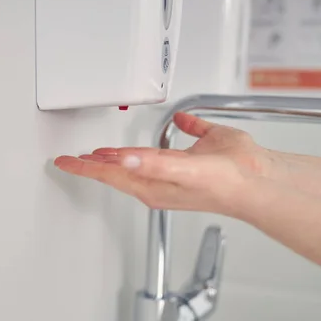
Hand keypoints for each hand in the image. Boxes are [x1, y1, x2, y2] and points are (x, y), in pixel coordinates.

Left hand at [54, 113, 276, 216]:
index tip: (62, 162)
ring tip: (98, 155)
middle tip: (72, 160)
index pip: (108, 173)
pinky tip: (151, 137)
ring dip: (113, 160)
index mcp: (151, 183)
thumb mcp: (186, 171)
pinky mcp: (187, 161)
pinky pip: (159, 152)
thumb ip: (154, 163)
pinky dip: (147, 148)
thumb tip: (124, 159)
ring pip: (132, 165)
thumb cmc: (226, 182)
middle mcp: (157, 181)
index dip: (83, 166)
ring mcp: (171, 173)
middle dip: (92, 166)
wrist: (257, 183)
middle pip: (115, 172)